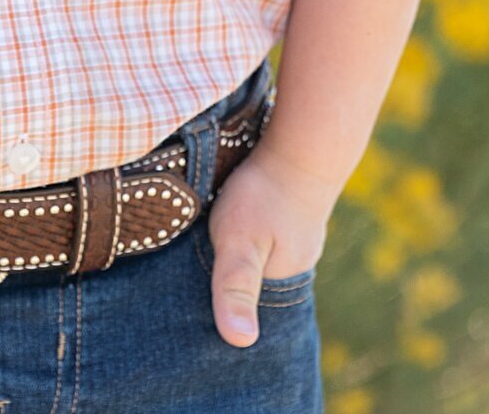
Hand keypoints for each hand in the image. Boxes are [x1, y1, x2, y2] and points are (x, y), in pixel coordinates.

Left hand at [204, 141, 334, 347]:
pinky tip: (224, 232)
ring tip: (200, 261)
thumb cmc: (265, 195)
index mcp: (282, 289)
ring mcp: (293, 245)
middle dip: (227, 295)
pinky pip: (263, 243)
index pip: (250, 321)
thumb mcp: (240, 241)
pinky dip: (245, 242)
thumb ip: (236, 287)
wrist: (300, 146)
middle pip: (254, 295)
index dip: (223, 321)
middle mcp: (292, 272)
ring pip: (258, 267)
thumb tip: (240, 343)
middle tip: (188, 287)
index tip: (192, 319)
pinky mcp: (287, 221)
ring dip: (235, 265)